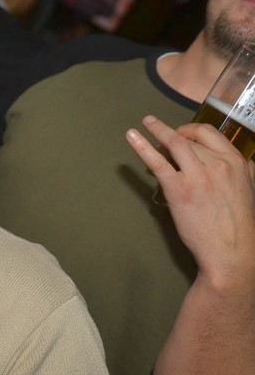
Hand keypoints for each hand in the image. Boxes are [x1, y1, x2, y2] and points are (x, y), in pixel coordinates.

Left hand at [127, 115, 254, 279]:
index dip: (191, 130)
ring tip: (145, 124)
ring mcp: (197, 176)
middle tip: (160, 136)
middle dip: (172, 136)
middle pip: (189, 140)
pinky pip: (157, 162)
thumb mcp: (249, 188)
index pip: (209, 133)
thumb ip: (242, 172)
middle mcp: (218, 164)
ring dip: (157, 131)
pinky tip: (132, 137)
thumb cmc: (238, 224)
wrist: (232, 250)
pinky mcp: (179, 190)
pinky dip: (142, 146)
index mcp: (236, 162)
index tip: (181, 133)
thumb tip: (238, 163)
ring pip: (174, 144)